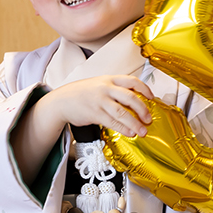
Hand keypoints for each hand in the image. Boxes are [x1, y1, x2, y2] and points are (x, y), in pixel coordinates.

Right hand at [12, 75, 154, 178]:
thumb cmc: (81, 93)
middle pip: (131, 97)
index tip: (152, 97)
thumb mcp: (99, 85)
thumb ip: (114, 90)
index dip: (145, 89)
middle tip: (148, 119)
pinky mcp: (95, 113)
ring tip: (142, 131)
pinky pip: (112, 122)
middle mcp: (106, 88)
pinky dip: (123, 128)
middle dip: (143, 109)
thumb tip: (133, 101)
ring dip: (135, 123)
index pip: (132, 81)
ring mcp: (100, 101)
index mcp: (109, 79)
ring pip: (123, 112)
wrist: (61, 101)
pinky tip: (130, 133)